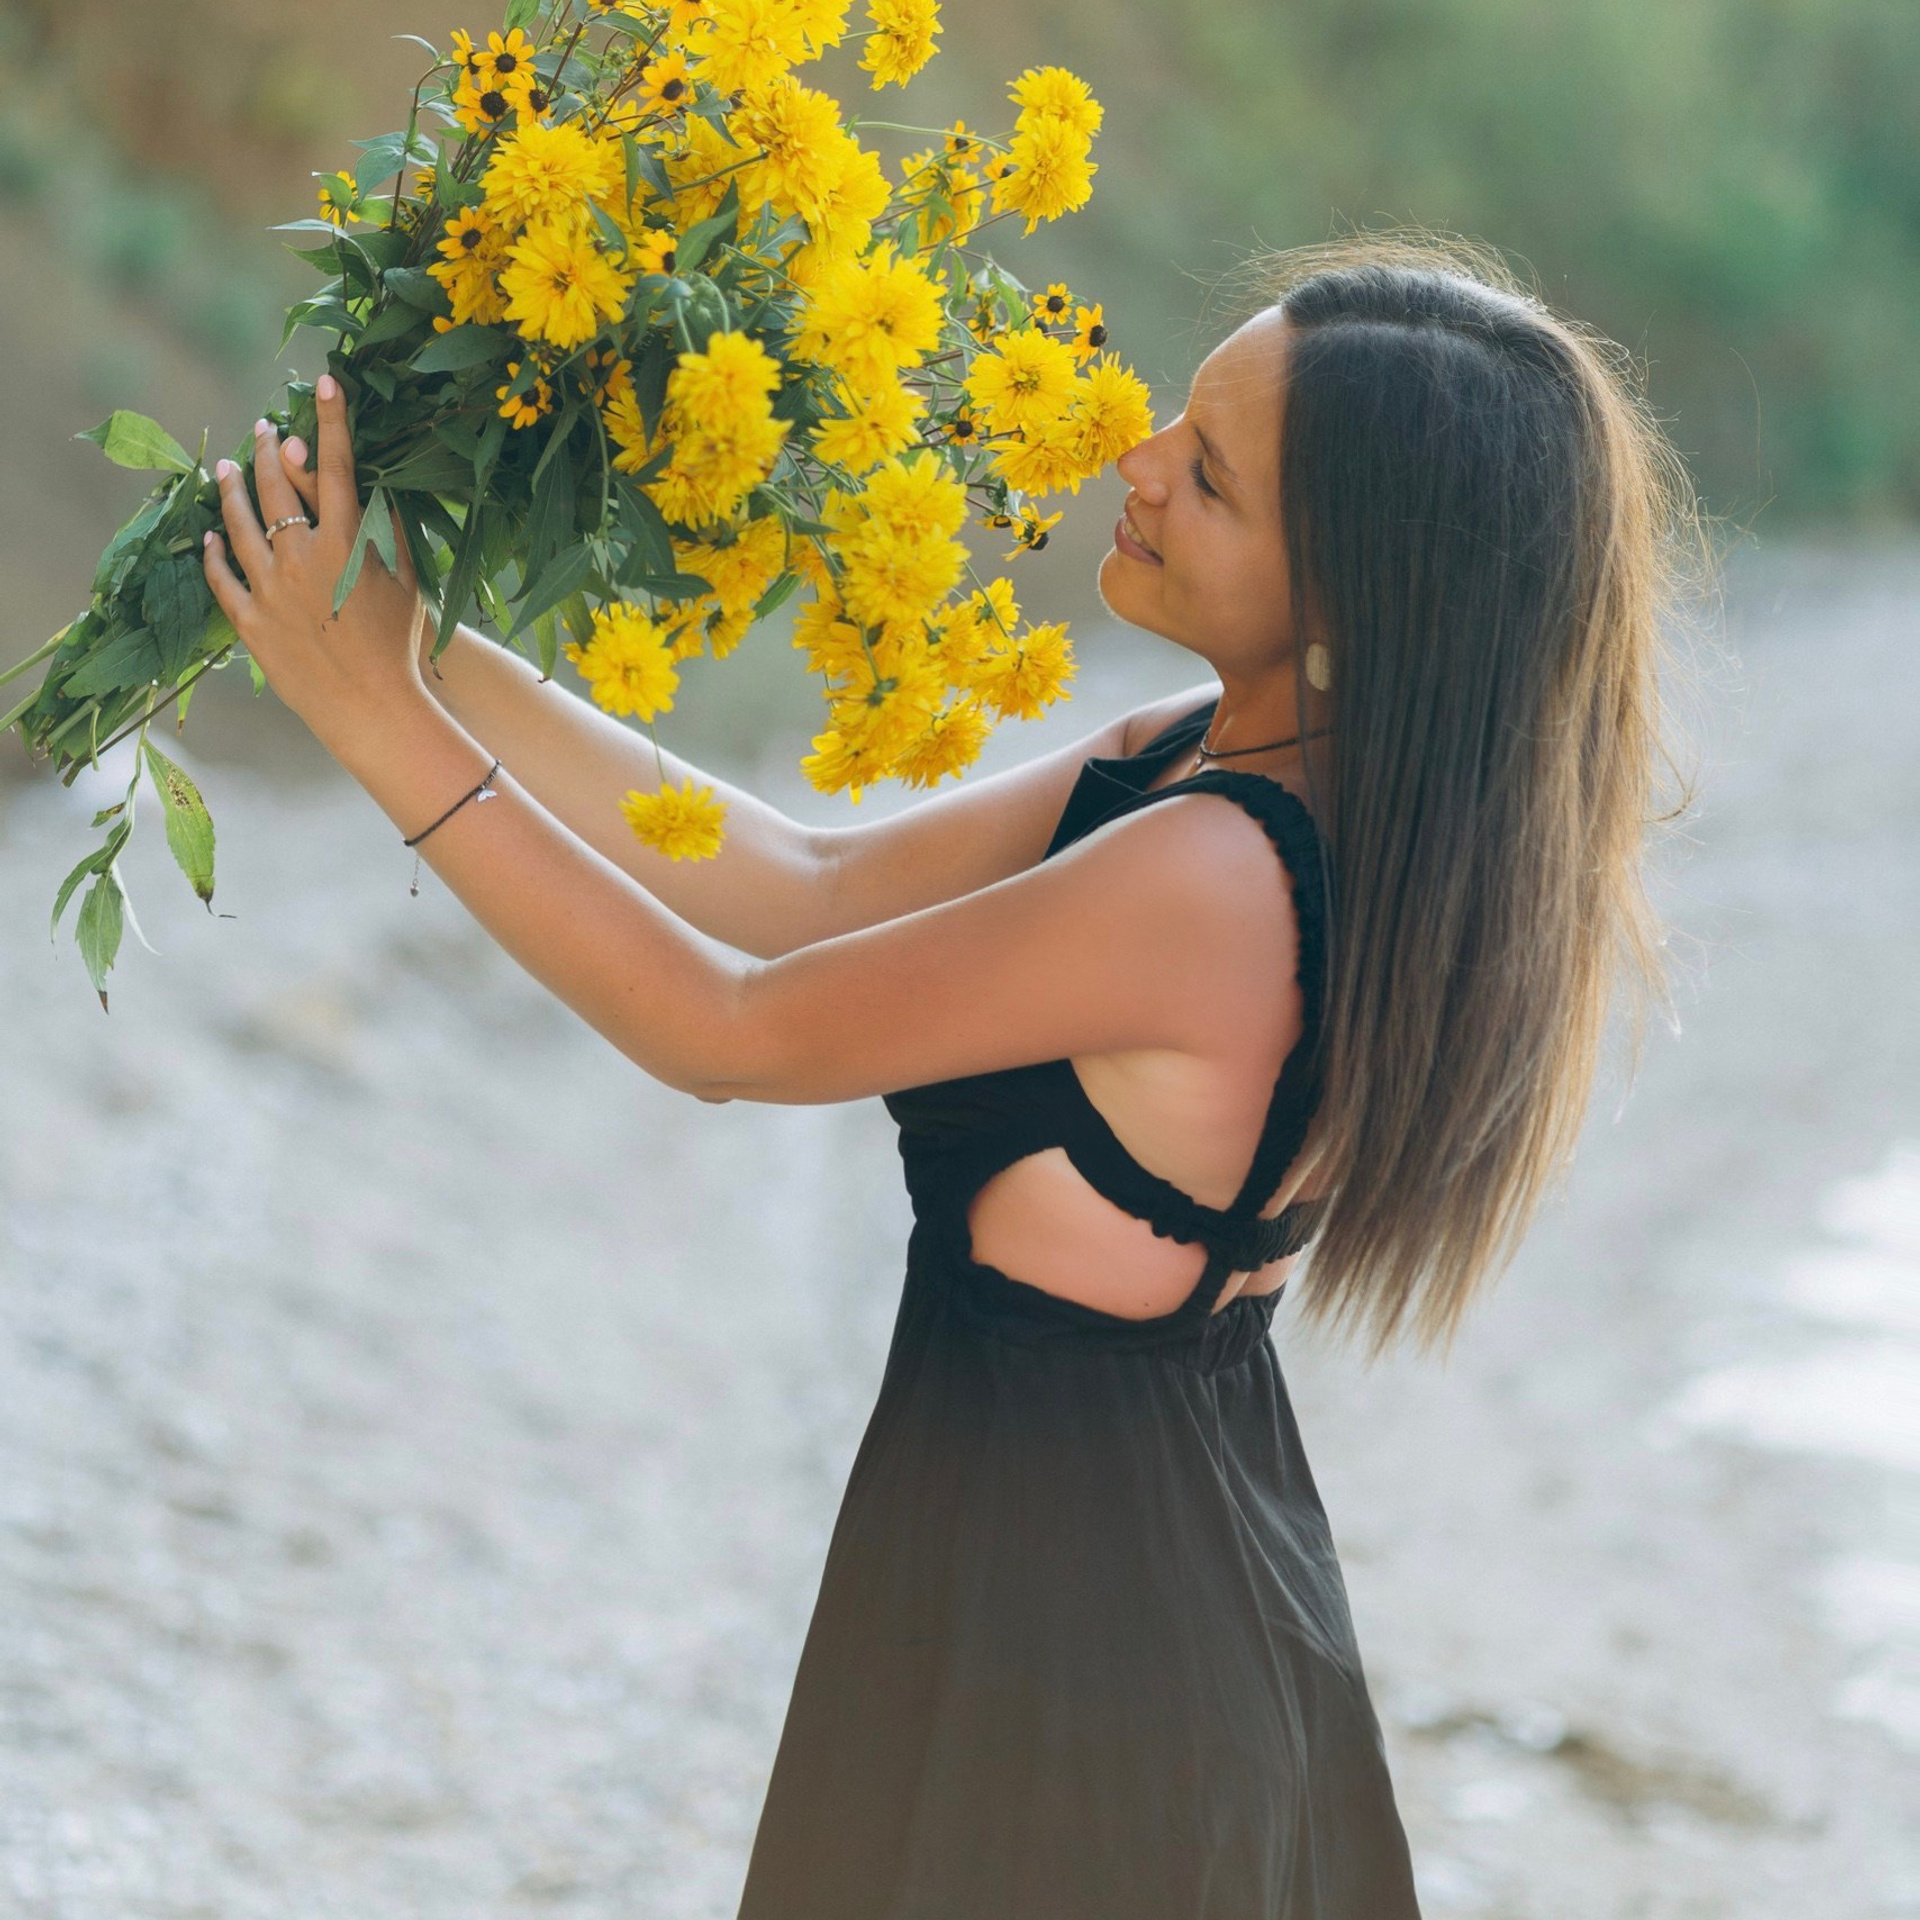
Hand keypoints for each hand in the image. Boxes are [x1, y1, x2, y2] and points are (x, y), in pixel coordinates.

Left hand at [203, 373, 431, 740]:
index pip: (336, 466)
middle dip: (266, 449)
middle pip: (276, 487)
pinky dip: (214, 553)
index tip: (326, 380)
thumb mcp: (408, 582)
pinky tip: (209, 536)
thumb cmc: (400, 646)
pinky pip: (223, 578)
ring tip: (223, 468)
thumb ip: (390, 532)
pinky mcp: (251, 623)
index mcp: (348, 544)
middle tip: (259, 427)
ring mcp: (271, 590)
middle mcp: (302, 558)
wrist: (374, 709)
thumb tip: (372, 491)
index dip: (331, 420)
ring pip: (239, 526)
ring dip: (231, 491)